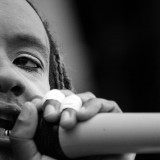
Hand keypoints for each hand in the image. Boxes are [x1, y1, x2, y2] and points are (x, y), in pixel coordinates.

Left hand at [9, 90, 135, 159]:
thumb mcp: (33, 158)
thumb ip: (23, 136)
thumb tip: (29, 106)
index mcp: (60, 124)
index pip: (54, 100)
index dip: (47, 100)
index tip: (42, 111)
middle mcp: (77, 118)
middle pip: (69, 96)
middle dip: (58, 101)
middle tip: (52, 117)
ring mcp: (94, 119)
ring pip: (86, 97)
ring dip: (74, 104)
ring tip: (68, 122)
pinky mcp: (111, 122)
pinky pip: (106, 105)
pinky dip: (95, 105)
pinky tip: (84, 116)